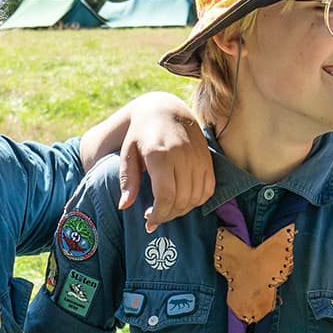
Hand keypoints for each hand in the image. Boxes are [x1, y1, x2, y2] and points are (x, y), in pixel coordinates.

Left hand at [117, 93, 213, 230]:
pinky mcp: (208, 159)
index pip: (165, 196)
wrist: (166, 110)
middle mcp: (182, 155)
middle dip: (168, 215)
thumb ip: (127, 180)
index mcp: (159, 154)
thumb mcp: (127, 153)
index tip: (149, 223)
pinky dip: (197, 201)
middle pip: (181, 200)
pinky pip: (208, 189)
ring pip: (195, 198)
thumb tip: (124, 207)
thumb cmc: (141, 134)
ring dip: (182, 210)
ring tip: (167, 209)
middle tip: (155, 218)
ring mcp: (198, 157)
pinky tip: (183, 200)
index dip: (158, 215)